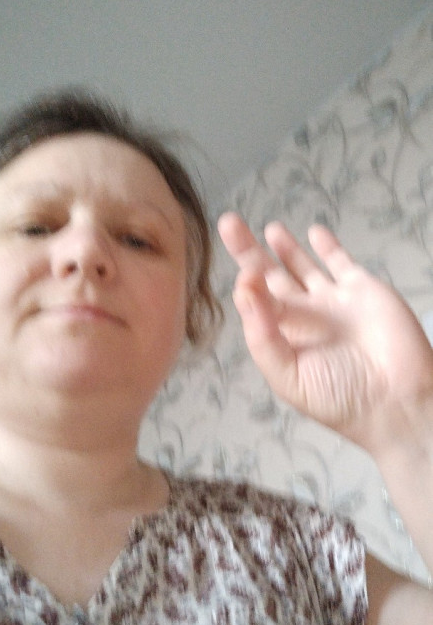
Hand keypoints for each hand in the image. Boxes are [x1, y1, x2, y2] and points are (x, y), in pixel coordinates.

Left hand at [218, 212, 432, 451]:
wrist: (396, 400)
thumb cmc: (338, 397)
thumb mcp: (287, 376)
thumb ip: (262, 335)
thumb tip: (243, 290)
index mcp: (284, 337)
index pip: (256, 302)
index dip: (246, 283)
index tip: (243, 270)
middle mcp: (305, 316)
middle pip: (270, 276)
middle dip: (249, 252)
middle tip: (229, 224)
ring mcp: (333, 301)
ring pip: (302, 265)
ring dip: (285, 247)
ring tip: (268, 228)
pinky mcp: (362, 289)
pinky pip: (340, 262)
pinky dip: (327, 246)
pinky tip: (314, 231)